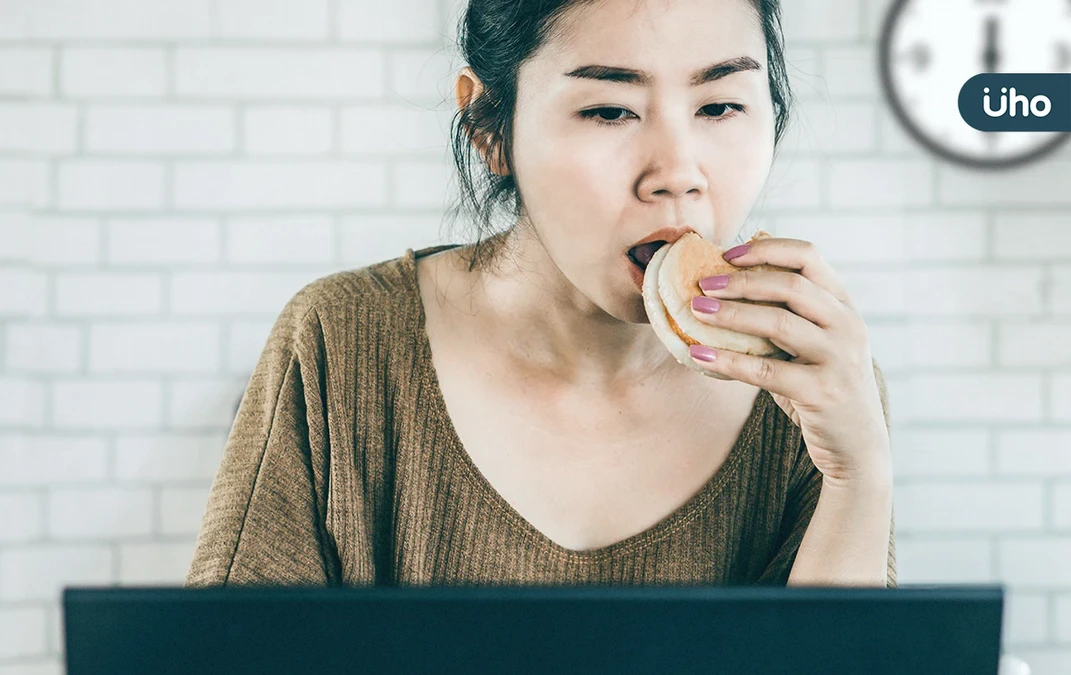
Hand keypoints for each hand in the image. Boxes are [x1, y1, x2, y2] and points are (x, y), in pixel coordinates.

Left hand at [687, 236, 889, 485]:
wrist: (857, 446)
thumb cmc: (822, 385)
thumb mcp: (814, 340)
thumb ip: (788, 306)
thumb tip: (743, 259)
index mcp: (843, 306)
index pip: (809, 257)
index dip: (766, 249)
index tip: (728, 254)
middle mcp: (847, 326)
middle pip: (791, 285)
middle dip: (741, 281)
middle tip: (703, 284)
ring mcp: (839, 359)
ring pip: (779, 323)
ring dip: (732, 314)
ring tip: (696, 311)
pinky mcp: (823, 392)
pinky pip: (768, 370)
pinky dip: (730, 360)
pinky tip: (700, 354)